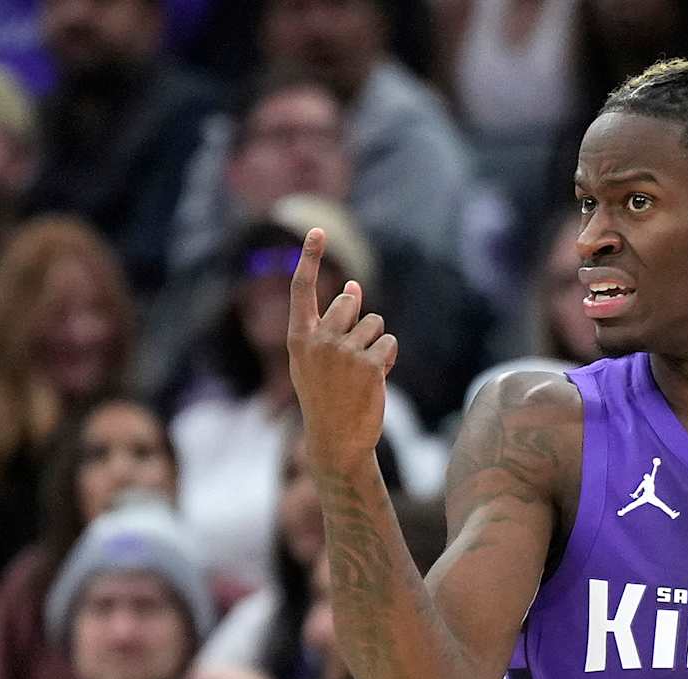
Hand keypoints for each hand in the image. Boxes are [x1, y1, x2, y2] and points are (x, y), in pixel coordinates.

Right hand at [287, 227, 396, 470]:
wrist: (337, 439)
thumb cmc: (327, 395)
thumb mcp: (320, 357)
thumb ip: (332, 321)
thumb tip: (355, 286)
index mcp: (298, 338)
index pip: (302, 289)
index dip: (309, 257)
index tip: (316, 231)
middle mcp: (318, 340)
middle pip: (350, 304)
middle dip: (359, 324)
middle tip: (349, 360)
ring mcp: (343, 352)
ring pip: (374, 323)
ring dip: (376, 344)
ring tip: (361, 373)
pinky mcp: (369, 364)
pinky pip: (389, 343)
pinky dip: (388, 359)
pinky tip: (375, 379)